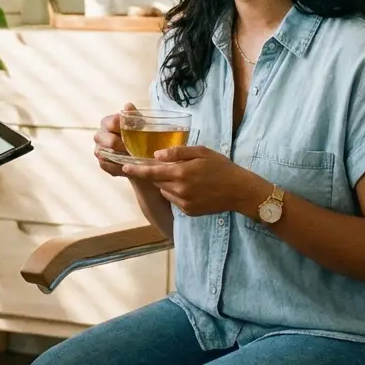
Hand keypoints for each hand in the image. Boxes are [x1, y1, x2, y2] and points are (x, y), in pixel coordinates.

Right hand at [93, 102, 136, 176]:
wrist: (136, 154)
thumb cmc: (136, 135)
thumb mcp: (138, 124)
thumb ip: (133, 115)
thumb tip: (128, 105)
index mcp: (106, 122)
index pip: (112, 123)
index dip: (124, 128)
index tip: (137, 132)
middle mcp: (99, 135)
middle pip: (110, 141)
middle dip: (124, 146)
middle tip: (138, 149)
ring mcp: (98, 150)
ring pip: (108, 155)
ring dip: (122, 158)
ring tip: (135, 159)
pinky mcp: (101, 163)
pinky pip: (108, 166)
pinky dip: (119, 167)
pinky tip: (128, 166)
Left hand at [121, 146, 270, 217]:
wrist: (239, 190)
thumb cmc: (221, 166)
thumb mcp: (200, 152)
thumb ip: (177, 153)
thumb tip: (156, 155)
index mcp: (181, 173)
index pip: (151, 172)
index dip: (136, 170)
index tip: (124, 167)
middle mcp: (179, 190)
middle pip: (157, 182)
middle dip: (158, 174)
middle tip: (170, 166)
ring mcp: (184, 203)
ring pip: (165, 191)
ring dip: (167, 183)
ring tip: (184, 176)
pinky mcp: (188, 212)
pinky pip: (175, 200)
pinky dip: (177, 193)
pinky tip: (192, 187)